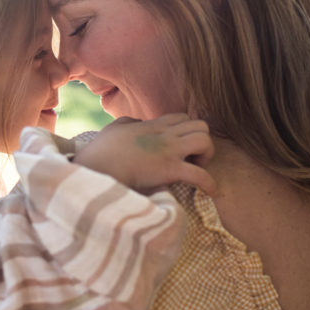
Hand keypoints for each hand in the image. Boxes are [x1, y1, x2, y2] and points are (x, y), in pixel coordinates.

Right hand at [73, 113, 215, 193]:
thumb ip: (128, 122)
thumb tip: (136, 123)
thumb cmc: (101, 151)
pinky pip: (201, 175)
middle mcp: (165, 135)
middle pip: (201, 125)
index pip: (183, 117)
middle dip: (202, 141)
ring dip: (207, 156)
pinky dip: (210, 184)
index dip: (187, 131)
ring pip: (206, 141)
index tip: (180, 147)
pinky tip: (212, 192)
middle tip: (192, 159)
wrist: (97, 168)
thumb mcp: (114, 128)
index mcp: (152, 125)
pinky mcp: (170, 170)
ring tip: (197, 169)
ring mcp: (169, 151)